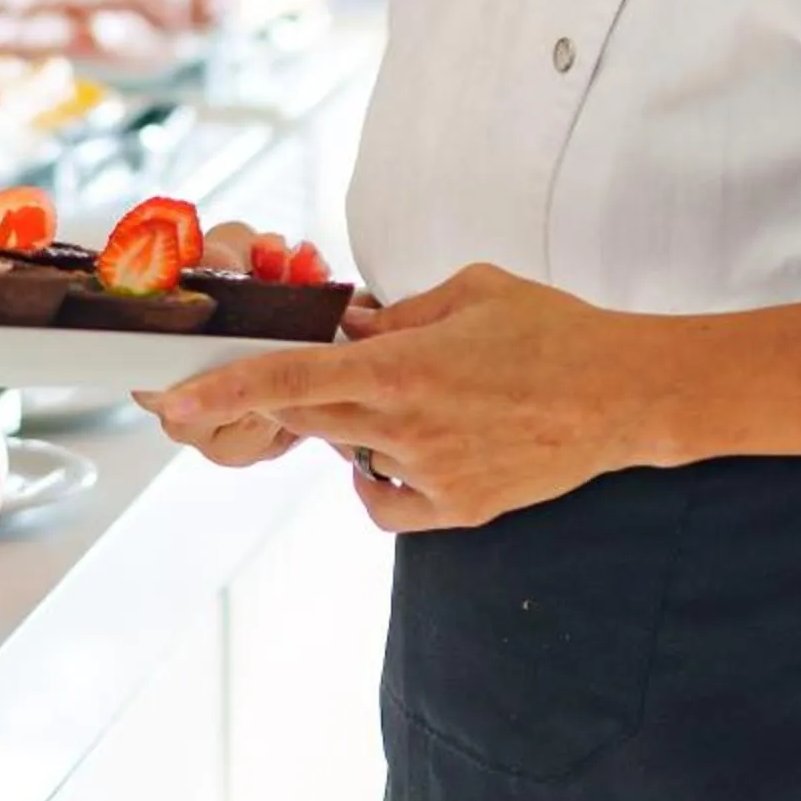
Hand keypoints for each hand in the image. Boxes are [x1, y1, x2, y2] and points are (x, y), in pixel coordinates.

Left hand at [140, 264, 651, 531]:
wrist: (625, 396)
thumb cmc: (554, 331)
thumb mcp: (470, 290)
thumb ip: (399, 314)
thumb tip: (352, 331)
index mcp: (404, 368)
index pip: (294, 382)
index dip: (227, 392)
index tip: (174, 405)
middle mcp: (407, 428)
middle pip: (309, 420)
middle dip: (277, 402)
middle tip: (277, 381)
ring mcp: (432, 476)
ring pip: (351, 454)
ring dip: (356, 426)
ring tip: (419, 394)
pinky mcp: (458, 510)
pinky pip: (385, 499)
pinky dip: (382, 474)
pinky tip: (417, 444)